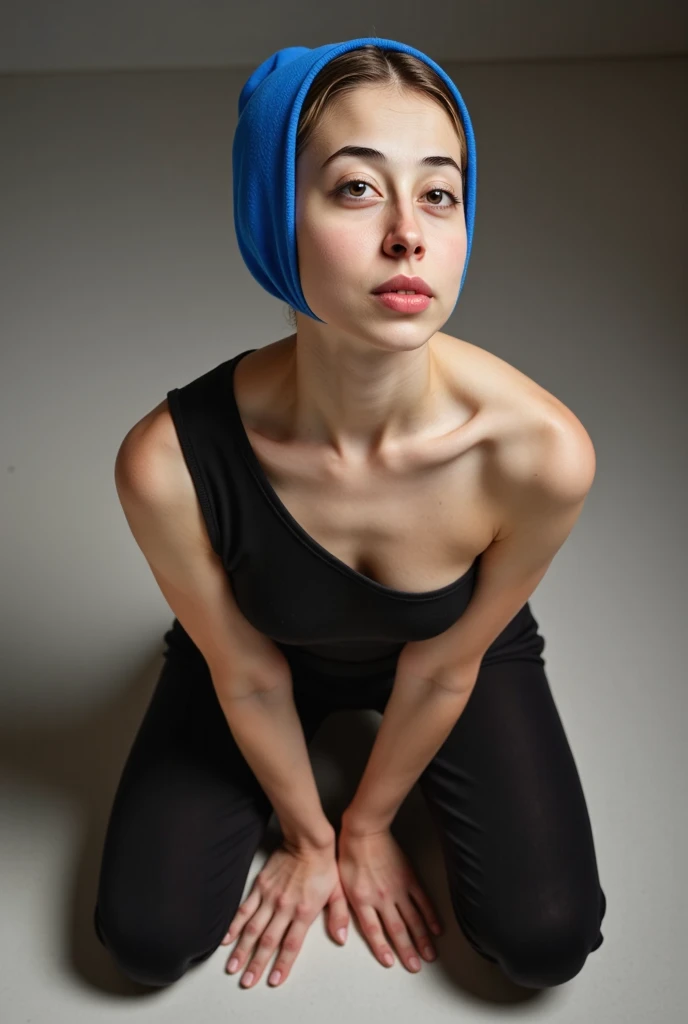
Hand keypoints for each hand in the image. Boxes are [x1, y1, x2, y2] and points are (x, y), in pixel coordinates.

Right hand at [220, 839, 347, 987]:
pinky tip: (227, 938)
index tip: (273, 980)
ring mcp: (270, 897)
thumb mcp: (338, 892)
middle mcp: (284, 908)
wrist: (308, 840)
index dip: (282, 964)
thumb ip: (338, 916)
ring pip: (253, 929)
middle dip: (256, 964)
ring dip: (242, 950)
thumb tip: (341, 938)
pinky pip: (245, 909)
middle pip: (268, 942)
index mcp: (304, 912)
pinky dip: (235, 925)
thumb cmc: (324, 865)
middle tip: (246, 981)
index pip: (291, 945)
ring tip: (232, 967)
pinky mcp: (260, 886)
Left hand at [336, 826, 442, 972]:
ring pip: (413, 919)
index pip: (374, 931)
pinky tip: (436, 928)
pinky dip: (430, 915)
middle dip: (407, 950)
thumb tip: (340, 937)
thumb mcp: (337, 885)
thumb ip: (340, 912)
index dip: (382, 948)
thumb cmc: (348, 855)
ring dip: (422, 938)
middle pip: (397, 929)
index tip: (391, 962)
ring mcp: (397, 888)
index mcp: (362, 900)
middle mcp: (381, 898)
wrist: (364, 831)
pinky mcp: (409, 878)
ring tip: (430, 955)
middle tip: (416, 967)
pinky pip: (422, 900)